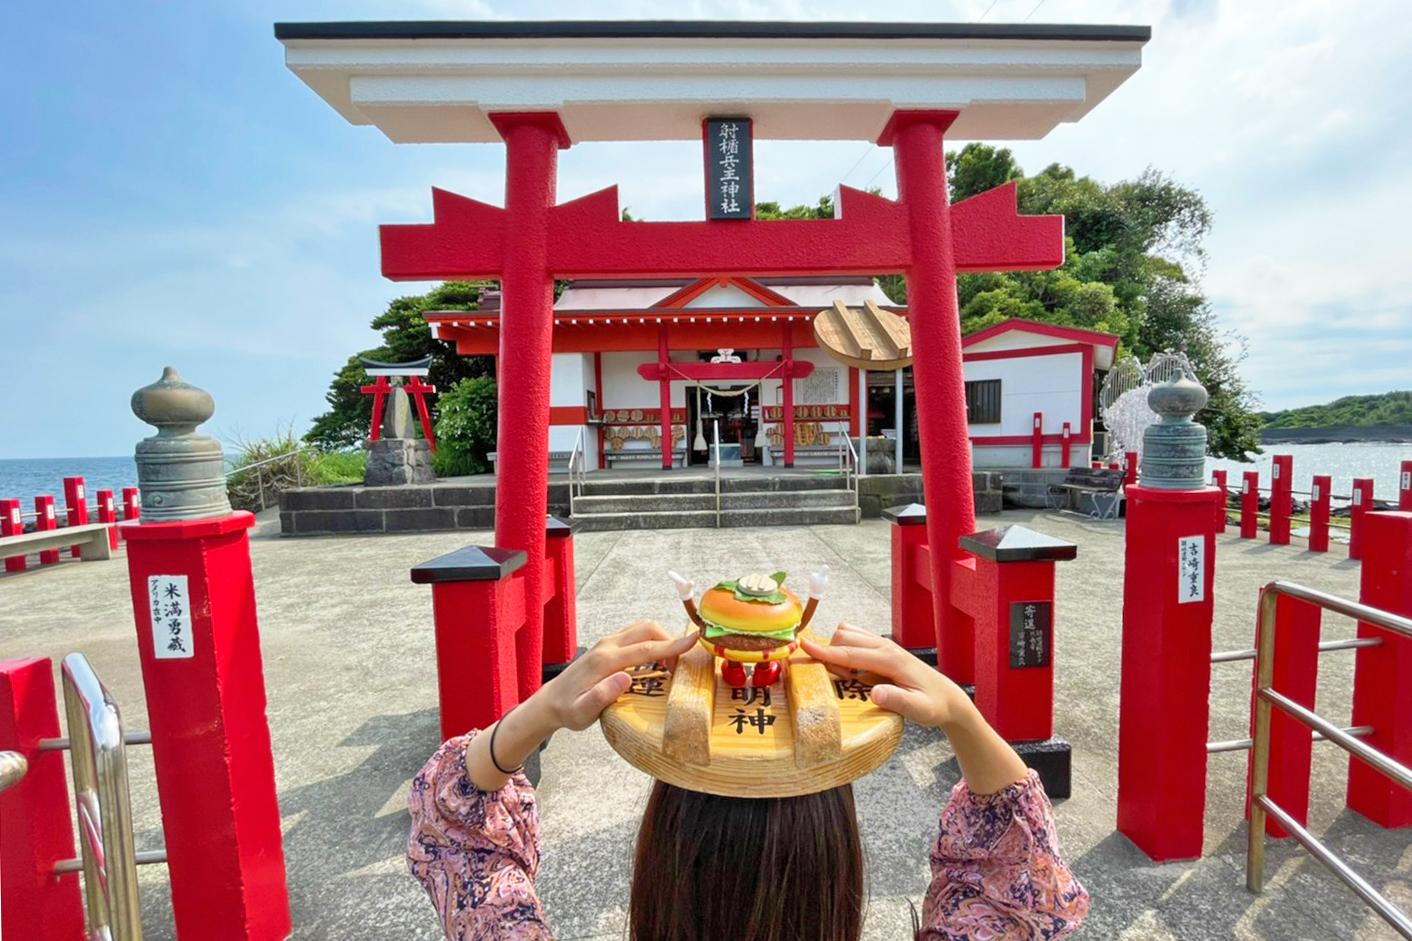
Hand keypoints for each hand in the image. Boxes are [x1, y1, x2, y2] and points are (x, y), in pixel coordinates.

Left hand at [466, 620, 697, 790]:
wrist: (550, 702)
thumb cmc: (568, 710)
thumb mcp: (582, 713)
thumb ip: (602, 696)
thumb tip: (625, 678)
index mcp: (605, 661)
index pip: (645, 648)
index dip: (672, 646)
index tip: (695, 641)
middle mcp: (608, 646)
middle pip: (648, 629)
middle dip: (670, 641)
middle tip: (679, 669)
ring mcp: (608, 643)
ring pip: (643, 629)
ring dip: (661, 641)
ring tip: (670, 668)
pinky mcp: (608, 646)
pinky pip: (637, 636)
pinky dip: (652, 643)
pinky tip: (655, 663)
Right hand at [800, 624, 969, 728]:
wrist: (946, 697)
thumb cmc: (933, 705)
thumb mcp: (919, 711)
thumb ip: (897, 701)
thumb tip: (874, 693)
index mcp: (890, 660)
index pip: (851, 653)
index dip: (825, 651)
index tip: (803, 647)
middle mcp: (885, 646)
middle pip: (844, 637)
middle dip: (831, 655)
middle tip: (841, 683)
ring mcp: (883, 644)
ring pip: (847, 633)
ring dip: (837, 650)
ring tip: (848, 678)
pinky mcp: (881, 647)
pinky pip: (853, 638)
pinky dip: (844, 649)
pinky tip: (852, 671)